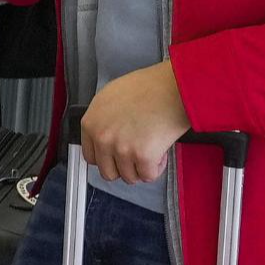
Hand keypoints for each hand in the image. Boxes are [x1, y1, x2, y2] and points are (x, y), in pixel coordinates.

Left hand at [83, 62, 190, 185]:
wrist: (174, 87)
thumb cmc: (149, 87)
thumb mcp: (112, 96)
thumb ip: (104, 120)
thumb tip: (106, 136)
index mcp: (91, 123)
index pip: (91, 156)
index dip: (107, 158)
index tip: (116, 157)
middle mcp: (102, 137)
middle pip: (108, 172)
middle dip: (124, 167)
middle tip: (137, 156)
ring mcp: (121, 148)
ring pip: (129, 177)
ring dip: (141, 168)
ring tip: (152, 148)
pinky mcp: (142, 156)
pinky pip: (148, 176)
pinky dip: (156, 168)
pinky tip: (161, 152)